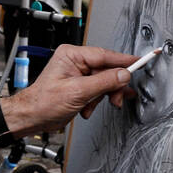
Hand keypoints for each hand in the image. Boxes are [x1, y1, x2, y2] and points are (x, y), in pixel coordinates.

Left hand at [0, 45, 135, 152]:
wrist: (30, 118)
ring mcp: (77, 74)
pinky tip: (85, 109)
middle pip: (107, 70)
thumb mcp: (78, 92)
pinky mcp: (79, 87)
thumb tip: (124, 74)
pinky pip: (97, 91)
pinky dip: (95, 102)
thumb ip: (104, 82)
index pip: (106, 55)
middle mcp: (75, 61)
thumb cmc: (43, 103)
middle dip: (111, 87)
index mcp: (72, 55)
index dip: (125, 60)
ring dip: (102, 98)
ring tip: (92, 107)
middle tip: (117, 98)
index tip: (142, 60)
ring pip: (104, 82)